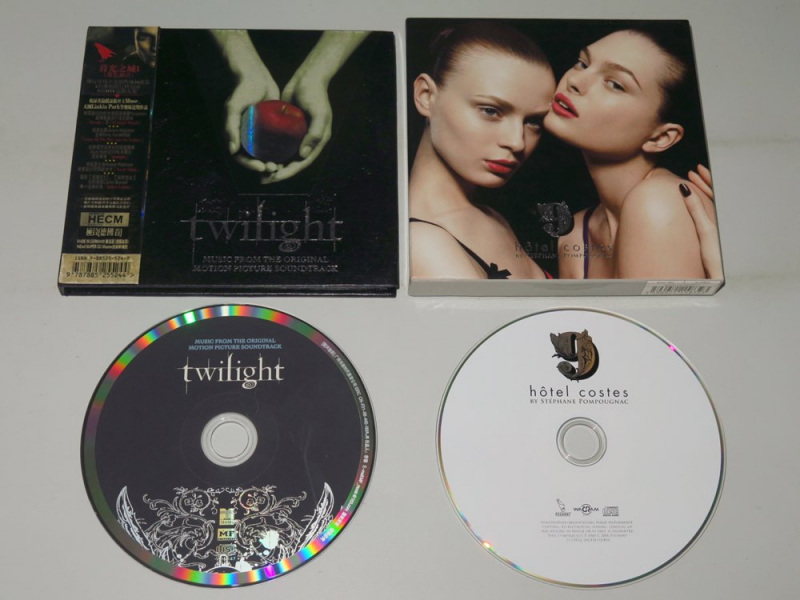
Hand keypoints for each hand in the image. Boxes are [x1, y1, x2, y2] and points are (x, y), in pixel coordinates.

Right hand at [224, 70, 280, 172]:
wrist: (256, 76)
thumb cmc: (242, 91)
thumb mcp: (233, 108)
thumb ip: (231, 128)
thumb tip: (232, 151)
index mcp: (236, 136)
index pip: (241, 157)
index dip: (250, 165)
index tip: (261, 167)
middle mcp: (247, 137)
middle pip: (255, 158)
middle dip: (263, 166)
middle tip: (274, 168)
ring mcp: (260, 134)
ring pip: (266, 153)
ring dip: (273, 162)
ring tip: (282, 166)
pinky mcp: (271, 129)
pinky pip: (276, 143)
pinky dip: (281, 151)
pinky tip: (290, 154)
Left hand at [260, 72, 332, 183]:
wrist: (307, 78)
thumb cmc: (315, 95)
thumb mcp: (319, 115)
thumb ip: (315, 134)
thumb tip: (303, 156)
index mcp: (316, 143)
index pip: (302, 163)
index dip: (289, 173)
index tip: (275, 177)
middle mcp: (307, 142)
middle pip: (292, 163)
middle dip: (278, 172)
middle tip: (263, 179)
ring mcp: (296, 136)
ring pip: (284, 155)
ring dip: (273, 163)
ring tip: (259, 170)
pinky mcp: (287, 128)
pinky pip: (278, 143)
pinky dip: (269, 150)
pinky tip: (258, 154)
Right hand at [680, 164, 722, 278]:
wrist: (718, 275)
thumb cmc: (715, 255)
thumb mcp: (704, 228)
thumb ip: (696, 209)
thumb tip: (686, 189)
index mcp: (721, 215)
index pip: (714, 191)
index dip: (706, 179)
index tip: (696, 170)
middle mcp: (719, 220)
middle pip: (712, 196)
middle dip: (703, 184)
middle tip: (693, 174)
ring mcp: (714, 228)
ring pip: (708, 206)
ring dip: (700, 195)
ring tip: (691, 187)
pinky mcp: (709, 238)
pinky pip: (704, 217)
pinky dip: (697, 209)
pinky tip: (690, 210)